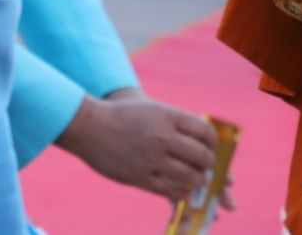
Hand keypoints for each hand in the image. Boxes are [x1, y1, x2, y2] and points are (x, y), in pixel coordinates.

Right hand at [56, 88, 225, 204]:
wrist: (89, 126)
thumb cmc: (121, 115)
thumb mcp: (152, 109)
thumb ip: (175, 122)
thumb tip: (199, 138)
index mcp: (168, 116)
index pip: (205, 131)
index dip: (213, 143)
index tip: (211, 148)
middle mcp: (164, 136)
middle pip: (201, 156)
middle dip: (208, 164)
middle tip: (206, 167)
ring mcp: (152, 159)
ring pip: (190, 176)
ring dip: (198, 181)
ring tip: (198, 181)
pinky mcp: (141, 177)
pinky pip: (170, 191)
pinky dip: (181, 193)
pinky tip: (182, 191)